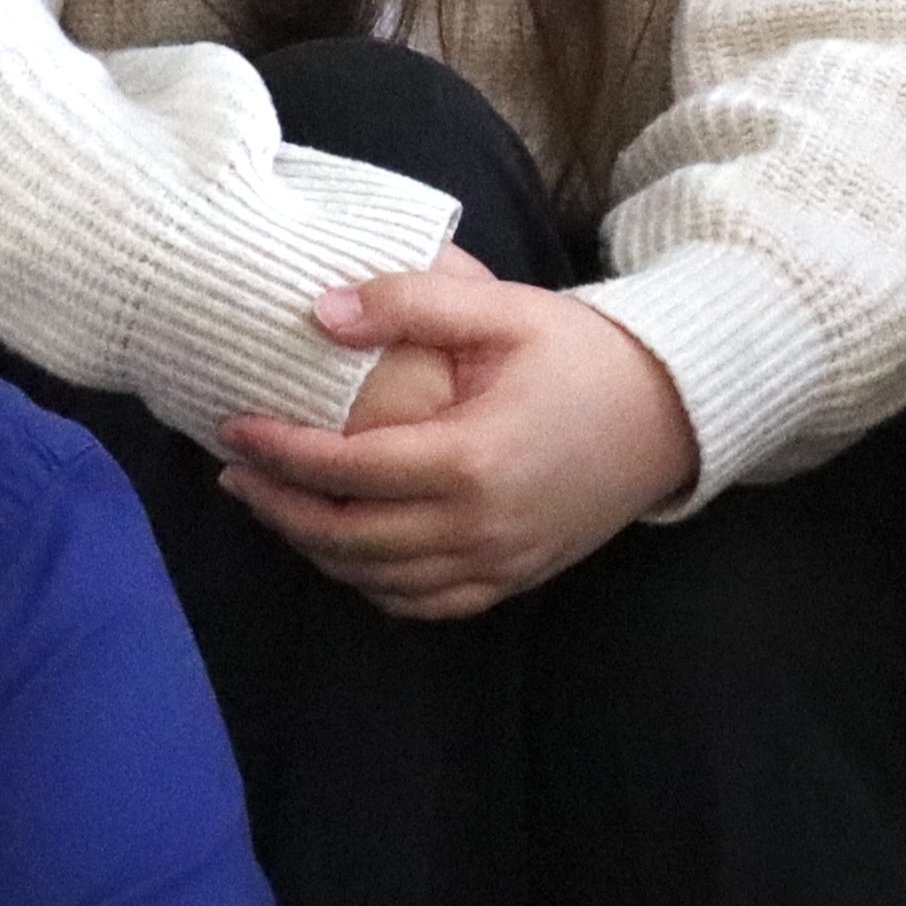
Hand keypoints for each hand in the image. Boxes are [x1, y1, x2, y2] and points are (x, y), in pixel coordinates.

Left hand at [217, 270, 703, 621]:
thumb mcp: (505, 309)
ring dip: (314, 547)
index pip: (345, 469)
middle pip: (346, 537)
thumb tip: (323, 310)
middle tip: (235, 471)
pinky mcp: (512, 580)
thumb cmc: (584, 355)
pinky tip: (343, 550)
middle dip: (277, 506)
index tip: (234, 428)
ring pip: (375, 579)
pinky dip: (370, 584)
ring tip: (275, 504)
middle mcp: (478, 525)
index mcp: (470, 457)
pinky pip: (421, 604)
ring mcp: (496, 563)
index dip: (278, 452)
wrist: (671, 414)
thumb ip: (413, 301)